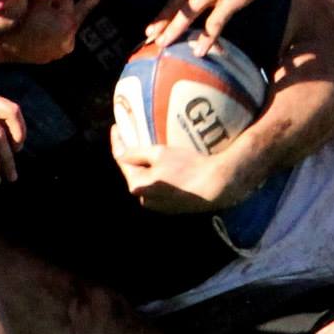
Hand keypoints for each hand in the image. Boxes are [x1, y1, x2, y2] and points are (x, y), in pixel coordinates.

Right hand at [0, 0, 99, 64]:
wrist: (0, 45)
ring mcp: (61, 51)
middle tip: (47, 3)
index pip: (87, 3)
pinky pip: (58, 39)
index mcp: (69, 24)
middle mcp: (69, 40)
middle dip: (63, 6)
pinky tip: (39, 28)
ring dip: (58, 19)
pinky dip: (52, 32)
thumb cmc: (19, 17)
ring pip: (65, 26)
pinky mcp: (52, 57)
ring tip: (40, 17)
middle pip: (73, 14)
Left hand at [110, 124, 249, 212]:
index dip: (118, 141)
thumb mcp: (159, 153)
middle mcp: (145, 199)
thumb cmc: (188, 166)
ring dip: (148, 166)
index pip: (122, 160)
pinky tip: (169, 166)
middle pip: (135, 171)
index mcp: (137, 185)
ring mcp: (159, 205)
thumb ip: (136, 153)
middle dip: (133, 155)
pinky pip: (161, 187)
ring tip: (153, 150)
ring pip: (149, 180)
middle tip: (134, 136)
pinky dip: (161, 175)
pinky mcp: (173, 206)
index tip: (116, 127)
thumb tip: (121, 154)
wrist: (217, 186)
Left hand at [149, 0, 284, 50]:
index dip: (164, 8)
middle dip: (161, 21)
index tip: (154, 23)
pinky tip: (199, 52)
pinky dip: (206, 39)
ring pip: (187, 13)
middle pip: (175, 2)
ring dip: (174, 30)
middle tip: (149, 37)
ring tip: (163, 45)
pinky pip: (215, 23)